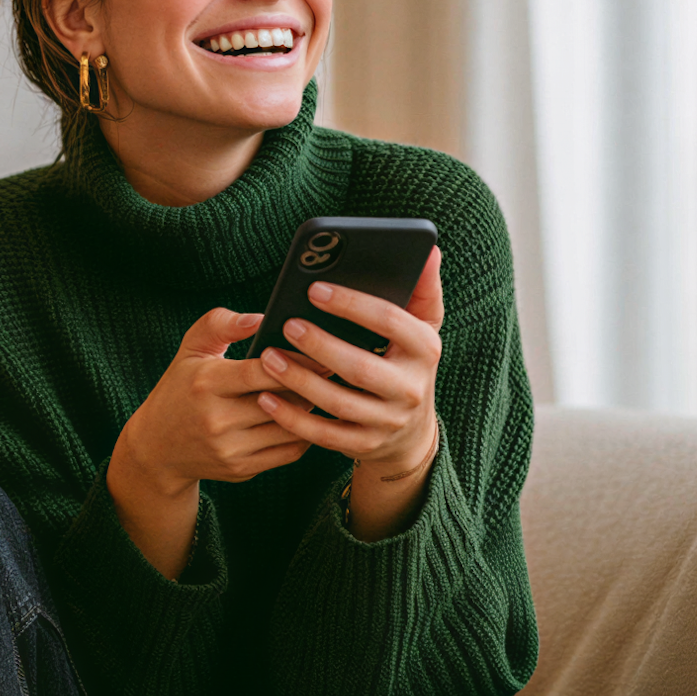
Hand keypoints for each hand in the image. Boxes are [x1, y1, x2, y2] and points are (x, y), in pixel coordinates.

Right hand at [107, 307, 309, 576]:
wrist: (157, 448)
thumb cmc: (179, 388)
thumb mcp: (190, 349)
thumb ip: (221, 323)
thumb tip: (261, 318)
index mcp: (205, 383)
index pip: (262, 371)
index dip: (296, 360)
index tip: (322, 350)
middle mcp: (217, 419)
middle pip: (282, 400)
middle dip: (311, 384)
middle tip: (336, 368)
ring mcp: (231, 448)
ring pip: (290, 427)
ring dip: (311, 409)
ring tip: (326, 391)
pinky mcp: (242, 469)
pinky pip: (288, 451)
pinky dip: (305, 433)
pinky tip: (309, 417)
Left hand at [255, 248, 442, 539]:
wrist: (411, 433)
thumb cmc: (406, 363)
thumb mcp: (422, 327)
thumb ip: (422, 288)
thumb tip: (430, 249)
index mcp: (425, 350)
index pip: (391, 322)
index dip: (352, 304)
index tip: (313, 288)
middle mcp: (411, 389)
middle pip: (361, 368)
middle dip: (321, 345)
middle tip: (287, 325)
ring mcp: (387, 423)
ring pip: (338, 403)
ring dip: (299, 380)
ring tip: (268, 357)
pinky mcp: (364, 446)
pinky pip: (323, 435)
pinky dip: (293, 418)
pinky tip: (266, 397)